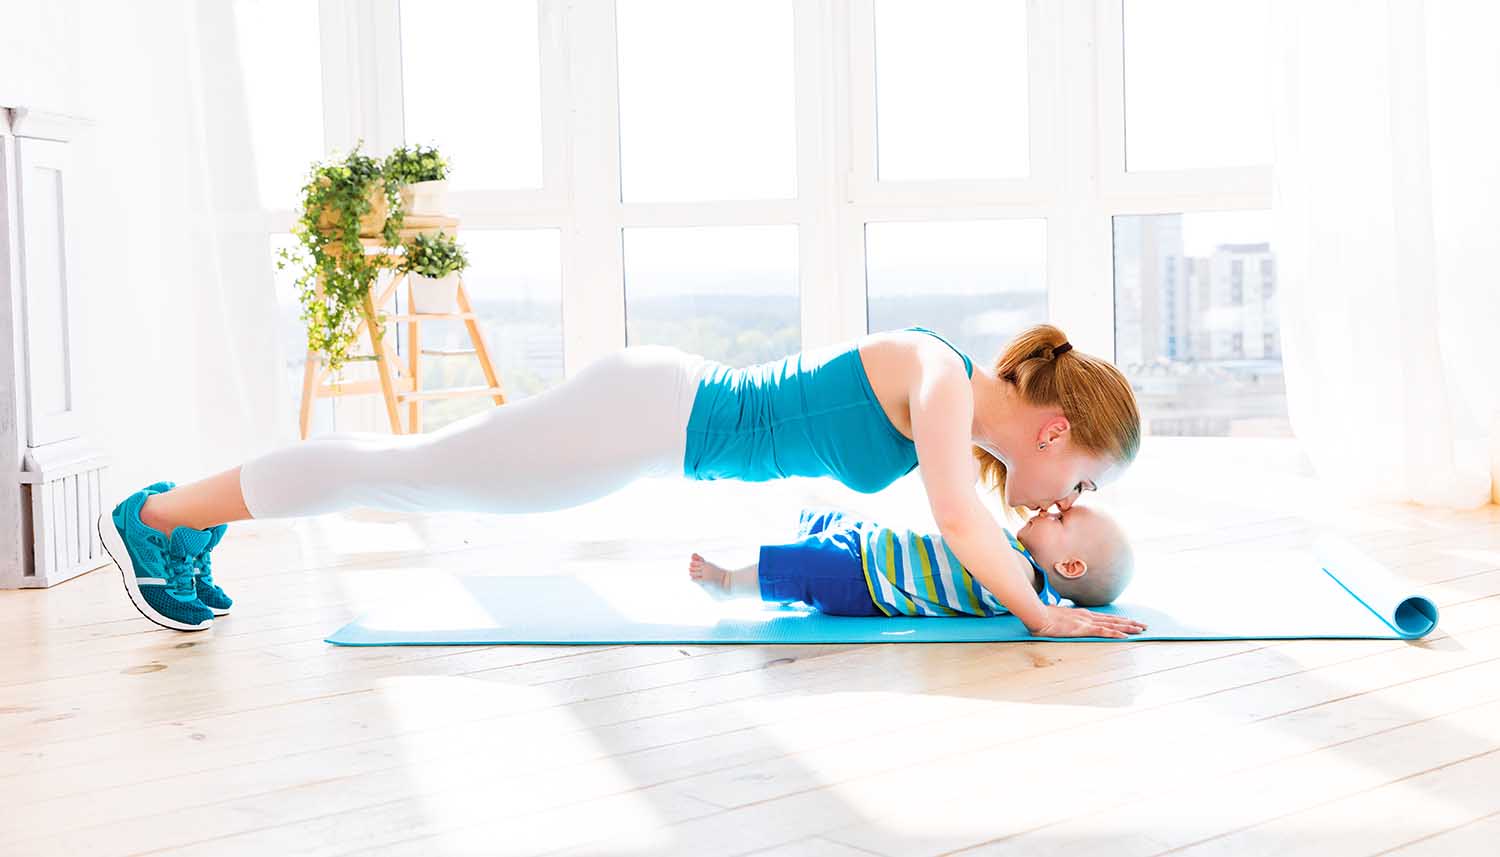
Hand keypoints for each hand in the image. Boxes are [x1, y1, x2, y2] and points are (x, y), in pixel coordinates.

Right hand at [1028, 604, 1146, 638]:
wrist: (1037, 615)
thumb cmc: (1042, 617)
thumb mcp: (1055, 619)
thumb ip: (1062, 621)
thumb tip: (1061, 624)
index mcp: (1082, 614)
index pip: (1105, 617)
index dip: (1119, 619)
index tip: (1130, 621)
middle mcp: (1088, 616)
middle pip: (1113, 619)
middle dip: (1130, 622)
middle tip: (1144, 625)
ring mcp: (1086, 622)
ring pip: (1113, 624)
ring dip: (1128, 627)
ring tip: (1141, 629)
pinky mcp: (1083, 629)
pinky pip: (1103, 631)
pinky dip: (1115, 633)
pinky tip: (1125, 636)